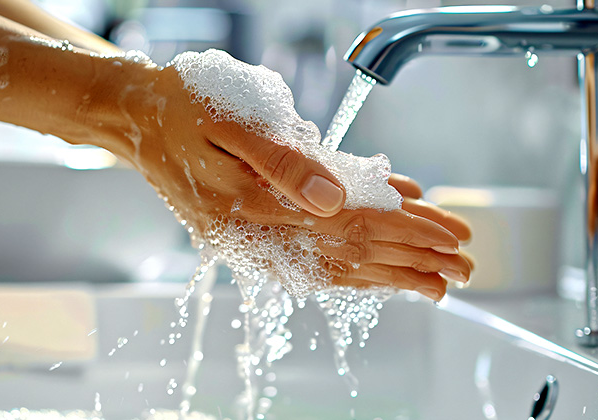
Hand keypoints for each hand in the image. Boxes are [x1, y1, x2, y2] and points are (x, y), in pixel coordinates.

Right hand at [106, 64, 469, 300]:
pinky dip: (352, 265)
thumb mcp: (231, 123)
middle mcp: (258, 235)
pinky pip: (311, 260)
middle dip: (412, 261)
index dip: (405, 231)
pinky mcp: (253, 235)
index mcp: (255, 208)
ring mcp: (255, 241)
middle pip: (351, 255)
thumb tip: (336, 198)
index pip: (350, 227)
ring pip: (335, 266)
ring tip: (433, 282)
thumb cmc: (182, 111)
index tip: (449, 237)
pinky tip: (377, 269)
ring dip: (389, 274)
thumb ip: (284, 163)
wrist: (136, 121)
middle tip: (461, 269)